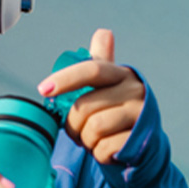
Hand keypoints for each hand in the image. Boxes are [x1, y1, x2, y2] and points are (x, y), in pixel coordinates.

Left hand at [37, 29, 145, 164]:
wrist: (145, 143)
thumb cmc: (118, 111)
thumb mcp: (111, 86)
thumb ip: (101, 63)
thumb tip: (104, 33)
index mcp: (121, 75)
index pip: (92, 70)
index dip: (66, 78)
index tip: (43, 89)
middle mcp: (134, 91)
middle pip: (85, 106)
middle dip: (73, 124)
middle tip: (77, 131)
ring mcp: (139, 115)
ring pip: (94, 128)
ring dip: (86, 140)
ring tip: (93, 140)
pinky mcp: (140, 140)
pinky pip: (104, 148)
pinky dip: (98, 153)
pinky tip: (106, 150)